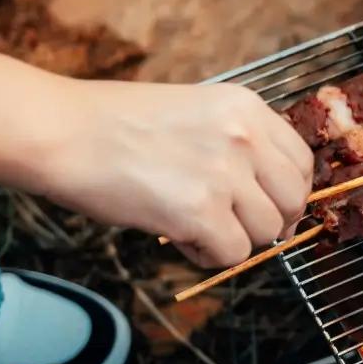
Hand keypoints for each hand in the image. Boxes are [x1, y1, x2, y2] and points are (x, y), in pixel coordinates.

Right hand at [32, 80, 312, 267]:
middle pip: (293, 200)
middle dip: (269, 221)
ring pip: (266, 232)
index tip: (265, 205)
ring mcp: (224, 174)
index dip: (287, 191)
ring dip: (234, 238)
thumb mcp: (192, 111)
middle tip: (234, 226)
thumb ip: (233, 142)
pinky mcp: (199, 212)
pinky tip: (179, 236)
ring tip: (193, 224)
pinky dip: (207, 256)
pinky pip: (232, 254)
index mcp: (245, 107)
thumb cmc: (111, 124)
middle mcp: (244, 137)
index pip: (302, 161)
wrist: (61, 131)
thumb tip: (262, 190)